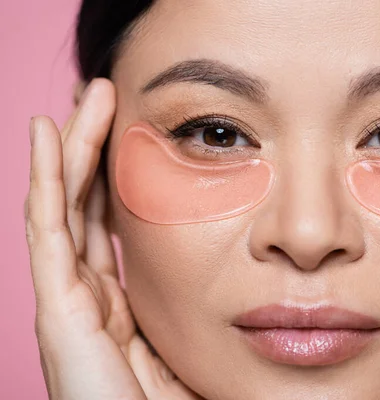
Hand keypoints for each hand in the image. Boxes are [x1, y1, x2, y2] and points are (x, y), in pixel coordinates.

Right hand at [25, 78, 200, 399]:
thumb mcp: (202, 343)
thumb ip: (211, 308)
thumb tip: (255, 269)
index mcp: (121, 304)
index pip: (113, 224)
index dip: (118, 176)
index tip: (140, 131)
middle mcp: (90, 297)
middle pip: (88, 207)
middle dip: (96, 150)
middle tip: (111, 98)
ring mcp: (70, 301)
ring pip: (65, 206)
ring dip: (73, 147)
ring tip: (90, 96)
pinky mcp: (60, 311)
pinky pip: (48, 230)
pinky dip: (43, 178)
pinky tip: (45, 131)